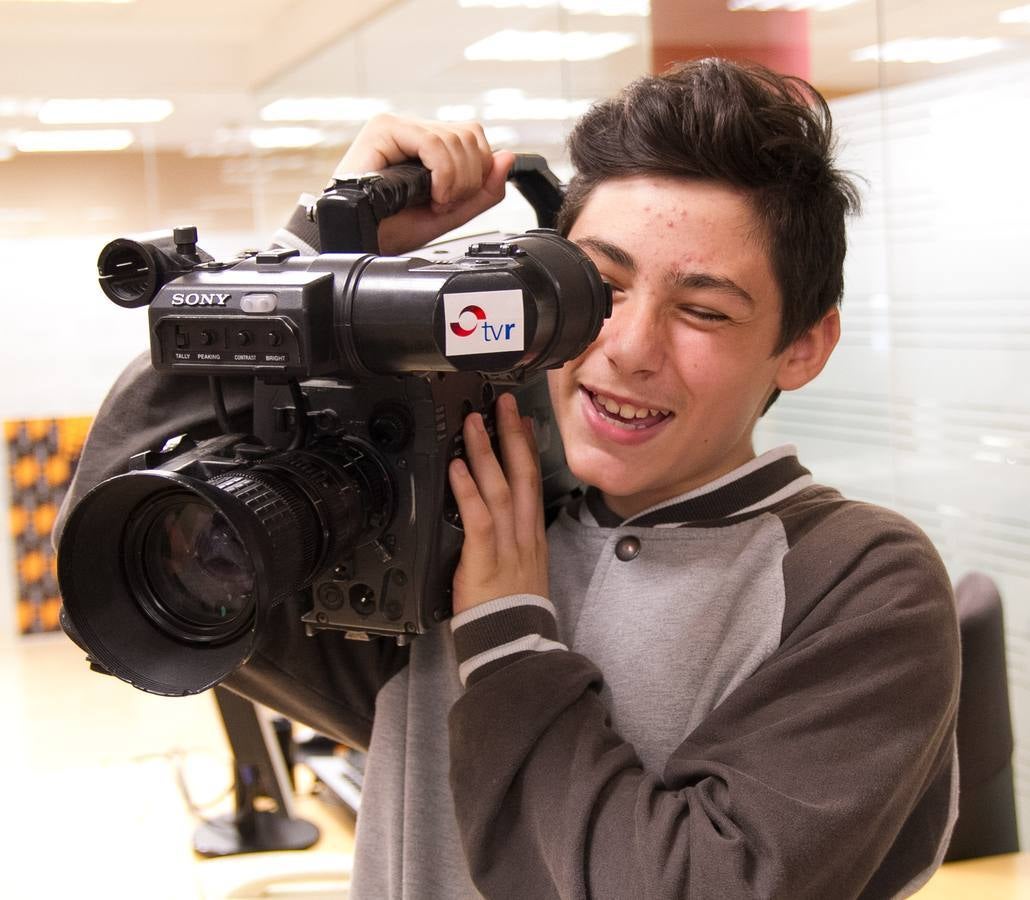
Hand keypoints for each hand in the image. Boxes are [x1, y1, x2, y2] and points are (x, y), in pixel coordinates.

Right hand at [333, 114, 514, 254]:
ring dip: (455, 180)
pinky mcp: (383, 129)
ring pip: (457, 138)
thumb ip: (483, 191)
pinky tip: (431, 194)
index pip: (474, 138)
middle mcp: (414, 130)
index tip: (457, 201)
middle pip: (471, 135)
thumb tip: (508, 158)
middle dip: (468, 179)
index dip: (478, 172)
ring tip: (434, 201)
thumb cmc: (392, 228)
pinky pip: (434, 142)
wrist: (359, 239)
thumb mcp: (450, 213)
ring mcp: (398, 126)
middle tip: (444, 203)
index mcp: (428, 145)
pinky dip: (443, 173)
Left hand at [448, 392, 548, 614]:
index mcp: (532, 536)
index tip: (522, 419)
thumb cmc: (512, 613)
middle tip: (502, 404)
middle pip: (523, 475)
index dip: (528, 448)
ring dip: (487, 452)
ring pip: (500, 489)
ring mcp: (508, 547)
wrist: (514, 646)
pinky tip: (457, 467)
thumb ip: (512, 541)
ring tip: (474, 423)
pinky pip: (479, 519)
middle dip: (513, 435)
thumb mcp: (523, 570)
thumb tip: (498, 516)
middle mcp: (524, 535)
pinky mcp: (485, 561)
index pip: (534, 481)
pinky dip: (468, 490)